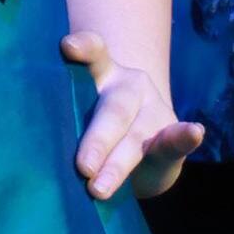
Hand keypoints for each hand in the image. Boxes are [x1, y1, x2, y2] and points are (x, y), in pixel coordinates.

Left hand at [68, 33, 201, 203]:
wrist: (138, 145)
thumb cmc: (94, 128)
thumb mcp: (79, 118)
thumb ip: (67, 124)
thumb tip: (40, 150)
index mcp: (102, 73)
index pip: (94, 55)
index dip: (84, 48)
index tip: (68, 46)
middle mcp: (129, 86)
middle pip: (113, 110)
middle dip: (97, 140)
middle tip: (83, 167)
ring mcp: (153, 109)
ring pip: (136, 136)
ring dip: (118, 163)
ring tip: (99, 187)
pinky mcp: (172, 133)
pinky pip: (177, 137)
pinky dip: (184, 136)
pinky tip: (194, 131)